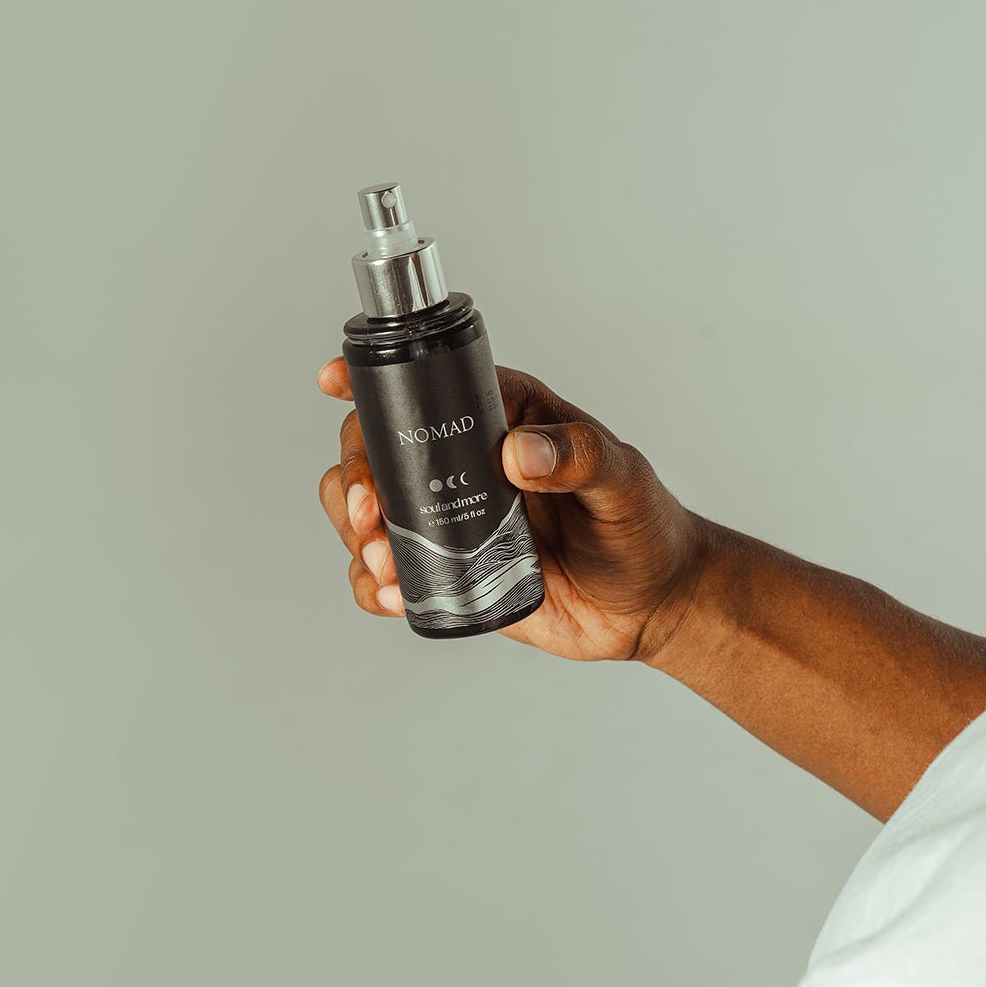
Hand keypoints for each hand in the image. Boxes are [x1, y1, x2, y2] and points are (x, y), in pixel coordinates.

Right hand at [317, 357, 711, 662]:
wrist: (652, 603)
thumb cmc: (645, 528)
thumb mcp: (623, 480)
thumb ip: (581, 456)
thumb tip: (519, 451)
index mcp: (502, 418)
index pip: (428, 387)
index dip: (372, 382)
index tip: (333, 383)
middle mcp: (464, 463)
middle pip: (376, 450)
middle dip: (353, 478)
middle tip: (369, 513)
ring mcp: (450, 518)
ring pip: (368, 511)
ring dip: (356, 534)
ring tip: (384, 564)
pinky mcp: (448, 570)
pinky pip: (389, 573)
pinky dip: (373, 585)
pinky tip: (392, 595)